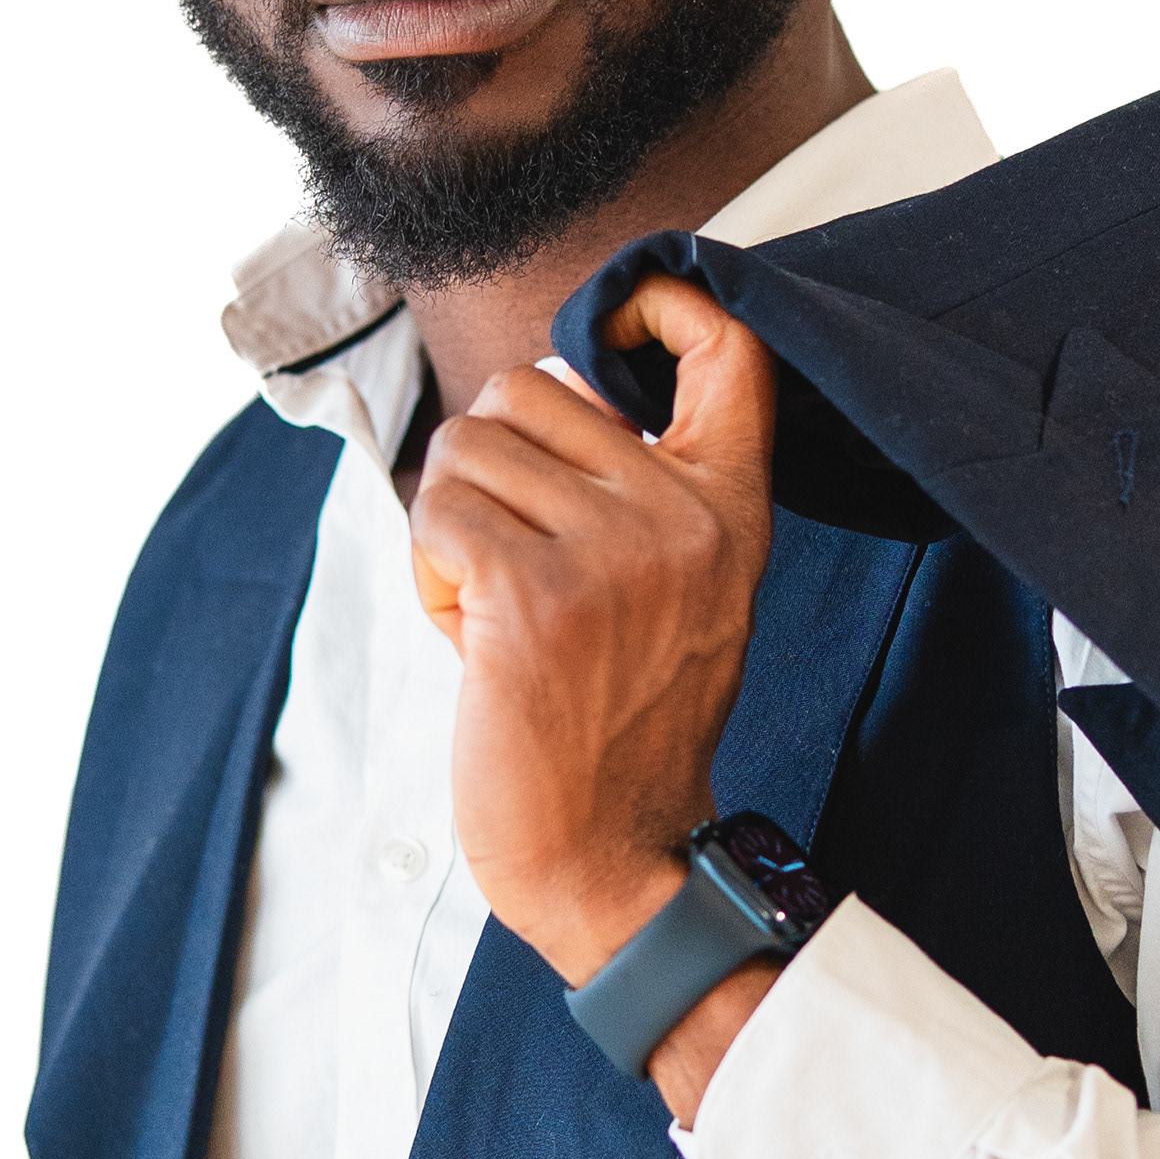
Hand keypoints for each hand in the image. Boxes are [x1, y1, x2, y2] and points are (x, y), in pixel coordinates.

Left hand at [408, 276, 777, 1003]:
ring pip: (468, 446)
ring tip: (499, 610)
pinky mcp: (535, 594)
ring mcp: (615, 552)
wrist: (613, 857)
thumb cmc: (621, 720)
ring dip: (454, 525)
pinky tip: (472, 634)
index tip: (612, 333)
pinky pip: (436, 511)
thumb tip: (553, 380)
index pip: (730, 345)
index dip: (658, 301)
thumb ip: (641, 486)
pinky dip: (429, 569)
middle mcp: (685, 515)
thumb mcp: (678, 587)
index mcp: (730, 506)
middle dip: (493, 465)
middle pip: (532, 385)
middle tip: (522, 565)